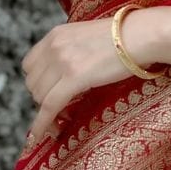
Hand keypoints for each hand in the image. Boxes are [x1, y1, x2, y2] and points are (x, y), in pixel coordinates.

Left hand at [20, 13, 158, 145]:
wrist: (140, 35)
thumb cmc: (123, 37)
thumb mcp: (86, 37)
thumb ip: (70, 50)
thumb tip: (67, 72)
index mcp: (55, 35)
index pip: (29, 65)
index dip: (37, 83)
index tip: (49, 93)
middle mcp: (54, 46)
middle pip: (33, 83)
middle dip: (44, 99)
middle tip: (62, 108)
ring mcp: (62, 62)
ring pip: (40, 97)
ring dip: (48, 111)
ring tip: (67, 116)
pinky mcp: (74, 78)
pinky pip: (49, 107)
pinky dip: (43, 124)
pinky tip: (44, 134)